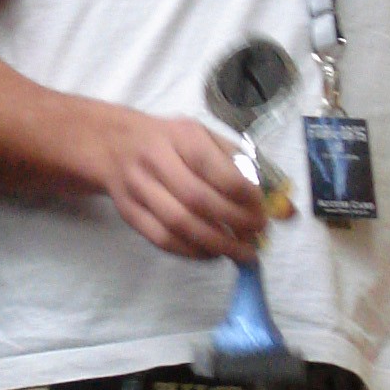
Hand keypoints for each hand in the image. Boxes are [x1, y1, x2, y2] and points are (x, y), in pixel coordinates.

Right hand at [87, 110, 267, 261]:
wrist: (113, 145)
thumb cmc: (170, 141)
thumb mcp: (202, 136)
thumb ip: (238, 163)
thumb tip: (277, 200)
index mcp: (181, 136)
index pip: (215, 169)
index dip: (243, 194)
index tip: (261, 209)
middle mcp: (156, 160)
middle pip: (197, 200)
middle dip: (233, 223)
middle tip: (257, 235)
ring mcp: (138, 188)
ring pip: (178, 224)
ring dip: (216, 244)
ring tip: (241, 252)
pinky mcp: (128, 212)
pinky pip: (162, 239)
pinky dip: (191, 252)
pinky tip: (213, 253)